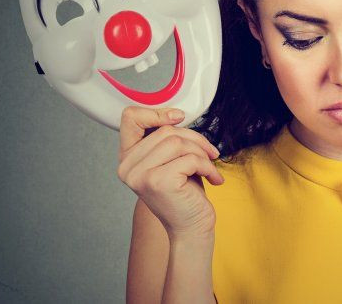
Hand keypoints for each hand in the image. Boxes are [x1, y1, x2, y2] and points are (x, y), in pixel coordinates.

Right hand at [116, 106, 223, 238]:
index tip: (179, 117)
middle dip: (195, 139)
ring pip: (178, 142)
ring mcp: (140, 175)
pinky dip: (207, 166)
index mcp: (128, 158)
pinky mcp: (158, 182)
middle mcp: (127, 167)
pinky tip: (213, 178)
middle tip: (210, 154)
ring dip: (202, 153)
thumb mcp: (172, 160)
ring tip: (210, 166)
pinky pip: (190, 159)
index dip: (156, 112)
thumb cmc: (185, 192)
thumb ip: (166, 139)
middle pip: (165, 131)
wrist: (191, 228)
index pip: (130, 118)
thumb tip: (176, 114)